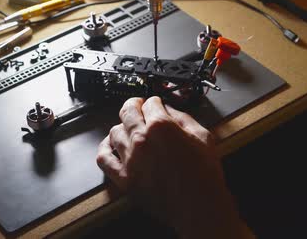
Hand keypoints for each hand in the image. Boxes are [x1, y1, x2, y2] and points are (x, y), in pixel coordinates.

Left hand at [97, 97, 252, 238]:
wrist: (198, 205)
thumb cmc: (203, 174)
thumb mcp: (203, 136)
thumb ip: (183, 118)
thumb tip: (170, 110)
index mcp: (161, 127)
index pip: (150, 103)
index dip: (155, 101)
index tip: (156, 104)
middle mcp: (141, 140)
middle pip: (127, 111)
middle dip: (134, 105)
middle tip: (139, 107)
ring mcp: (129, 159)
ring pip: (114, 131)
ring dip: (123, 126)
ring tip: (130, 128)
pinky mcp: (123, 178)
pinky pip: (103, 158)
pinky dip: (105, 148)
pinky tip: (112, 146)